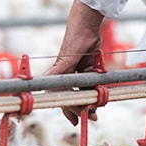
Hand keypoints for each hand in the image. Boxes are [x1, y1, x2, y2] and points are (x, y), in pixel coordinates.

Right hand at [45, 0, 104, 124]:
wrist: (87, 26)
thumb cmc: (73, 41)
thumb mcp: (66, 59)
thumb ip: (56, 73)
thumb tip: (45, 85)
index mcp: (58, 75)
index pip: (61, 97)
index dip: (68, 109)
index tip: (75, 119)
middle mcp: (67, 76)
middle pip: (72, 97)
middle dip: (80, 109)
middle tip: (91, 116)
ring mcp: (78, 73)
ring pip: (83, 92)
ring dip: (89, 102)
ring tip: (95, 111)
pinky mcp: (87, 69)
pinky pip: (91, 84)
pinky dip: (95, 91)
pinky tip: (100, 97)